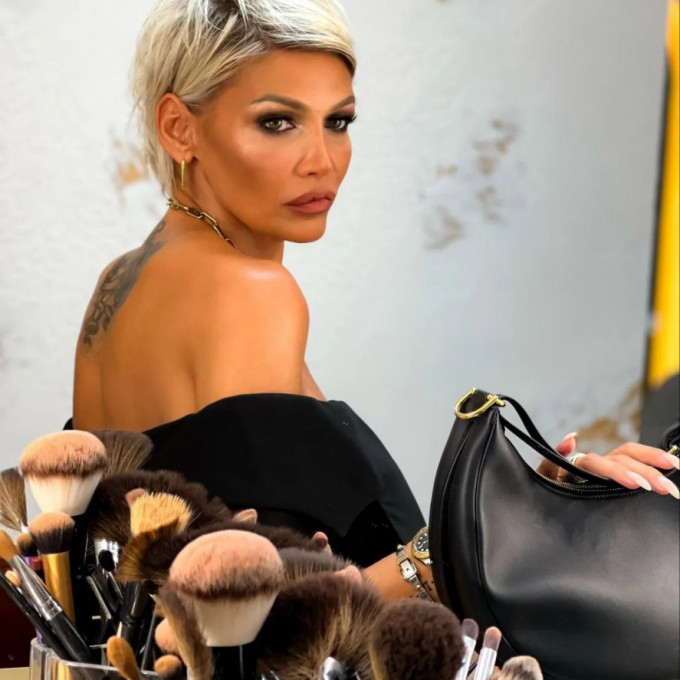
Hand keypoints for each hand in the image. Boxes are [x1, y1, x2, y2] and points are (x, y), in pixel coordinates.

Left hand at [538, 432, 679, 497]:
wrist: (548, 510)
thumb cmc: (549, 492)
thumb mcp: (545, 480)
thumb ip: (551, 462)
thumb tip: (571, 438)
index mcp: (578, 465)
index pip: (599, 463)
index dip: (617, 471)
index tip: (636, 484)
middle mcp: (597, 464)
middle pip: (623, 459)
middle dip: (645, 471)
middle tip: (667, 488)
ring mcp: (608, 469)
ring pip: (632, 458)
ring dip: (653, 462)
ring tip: (675, 469)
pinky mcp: (617, 478)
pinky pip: (634, 466)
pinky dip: (652, 463)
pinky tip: (671, 466)